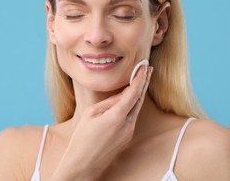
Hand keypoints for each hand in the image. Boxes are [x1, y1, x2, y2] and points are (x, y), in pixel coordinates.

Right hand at [52, 65, 152, 180]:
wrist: (83, 164)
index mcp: (117, 116)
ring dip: (139, 93)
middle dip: (144, 82)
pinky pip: (132, 117)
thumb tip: (121, 95)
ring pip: (137, 108)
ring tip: (142, 79)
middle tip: (148, 68)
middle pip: (139, 99)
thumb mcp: (91, 113)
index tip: (143, 66)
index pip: (133, 92)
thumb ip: (109, 102)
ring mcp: (129, 132)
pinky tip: (131, 97)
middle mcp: (127, 124)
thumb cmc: (82, 137)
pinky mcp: (127, 137)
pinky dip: (133, 104)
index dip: (140, 78)